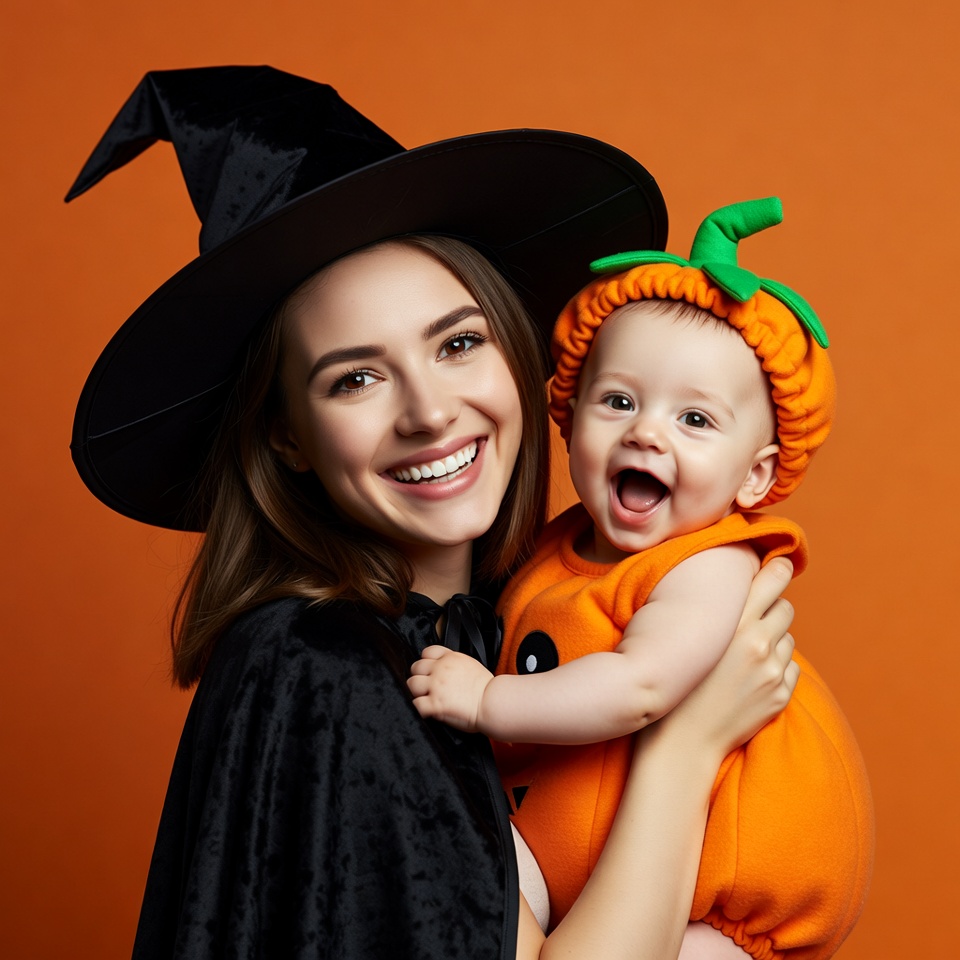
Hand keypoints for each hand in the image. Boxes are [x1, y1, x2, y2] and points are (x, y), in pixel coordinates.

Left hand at [407, 645, 493, 732]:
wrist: (493, 702)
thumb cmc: (487, 688)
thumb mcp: (470, 665)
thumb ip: (454, 665)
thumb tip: (444, 671)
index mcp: (450, 659)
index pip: (427, 652)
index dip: (426, 662)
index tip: (429, 670)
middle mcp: (441, 669)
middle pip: (416, 667)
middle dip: (419, 676)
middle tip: (426, 687)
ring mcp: (437, 686)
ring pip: (412, 684)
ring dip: (417, 692)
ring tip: (426, 698)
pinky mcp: (436, 704)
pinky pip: (416, 704)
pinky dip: (419, 708)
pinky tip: (427, 710)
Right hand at [649, 558, 798, 760]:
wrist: (681, 742)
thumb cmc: (674, 683)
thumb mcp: (689, 635)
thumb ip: (716, 609)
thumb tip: (740, 586)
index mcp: (732, 622)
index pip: (772, 579)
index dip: (778, 569)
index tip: (778, 565)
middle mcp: (758, 643)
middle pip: (786, 607)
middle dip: (772, 610)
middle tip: (751, 620)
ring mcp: (772, 672)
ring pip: (788, 638)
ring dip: (773, 640)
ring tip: (744, 656)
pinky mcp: (780, 696)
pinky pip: (790, 667)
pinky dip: (777, 668)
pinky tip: (751, 678)